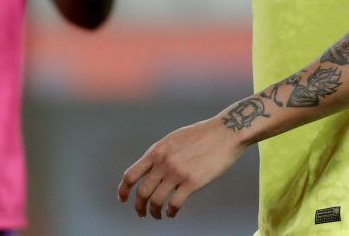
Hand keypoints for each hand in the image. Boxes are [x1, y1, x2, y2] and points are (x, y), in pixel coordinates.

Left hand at [117, 117, 244, 219]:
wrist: (225, 132)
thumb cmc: (202, 135)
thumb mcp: (174, 139)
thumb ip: (161, 154)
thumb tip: (150, 169)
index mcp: (157, 151)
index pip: (131, 175)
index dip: (123, 190)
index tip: (123, 199)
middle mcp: (163, 162)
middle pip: (142, 192)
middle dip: (139, 206)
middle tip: (142, 213)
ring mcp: (177, 173)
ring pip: (156, 200)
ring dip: (155, 212)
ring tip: (158, 215)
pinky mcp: (192, 182)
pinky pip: (175, 203)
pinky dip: (171, 212)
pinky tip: (172, 213)